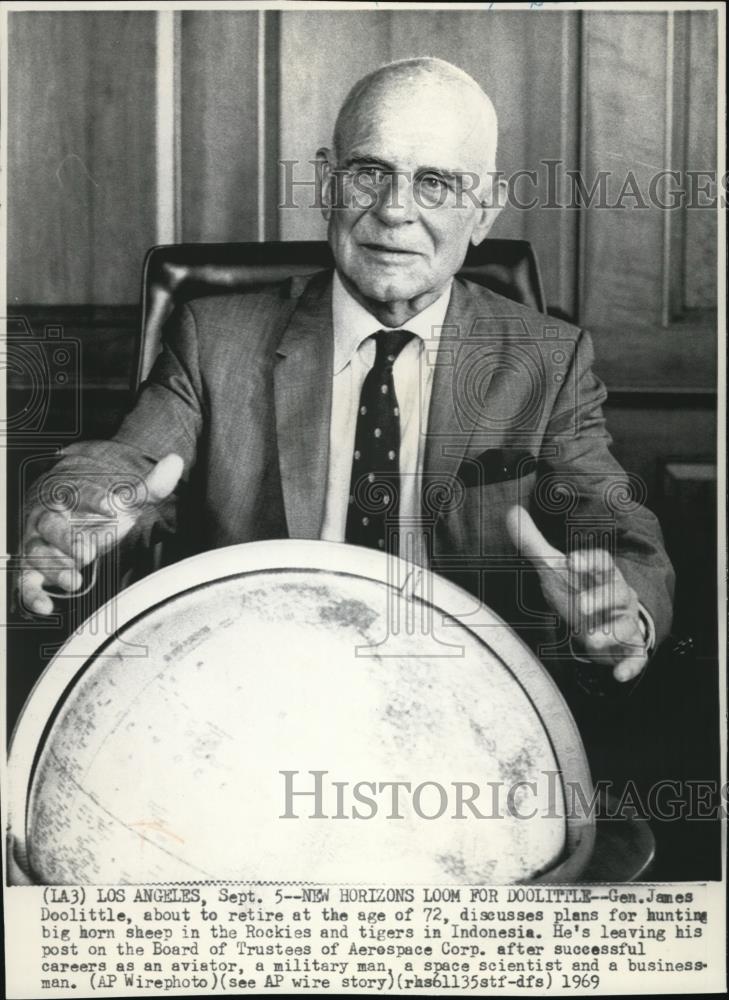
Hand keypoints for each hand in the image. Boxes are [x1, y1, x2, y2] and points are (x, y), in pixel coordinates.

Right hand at [18, 454, 183, 615]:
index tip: (113, 506)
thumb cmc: (97, 510)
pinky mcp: (31, 568)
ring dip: (54, 567)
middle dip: (67, 539)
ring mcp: (37, 543)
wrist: (68, 517)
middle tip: (88, 552)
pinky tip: (45, 605)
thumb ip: (148, 486)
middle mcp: (47, 517)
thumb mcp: (124, 499)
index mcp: (67, 495)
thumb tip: (175, 461)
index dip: (93, 498)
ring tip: (74, 580)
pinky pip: (24, 582)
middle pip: (50, 524)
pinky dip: (31, 595)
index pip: (76, 492)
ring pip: (36, 553)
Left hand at [506, 505, 647, 682]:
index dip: (588, 560)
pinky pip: (636, 657)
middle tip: (580, 606)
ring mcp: (624, 623)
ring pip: (626, 626)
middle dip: (600, 599)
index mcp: (601, 574)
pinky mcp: (629, 648)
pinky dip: (629, 666)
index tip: (571, 560)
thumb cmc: (577, 590)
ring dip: (609, 635)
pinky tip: (618, 675)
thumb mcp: (553, 569)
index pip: (602, 561)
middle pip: (616, 592)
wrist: (599, 622)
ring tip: (591, 642)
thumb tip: (511, 512)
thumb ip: (532, 543)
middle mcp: (618, 596)